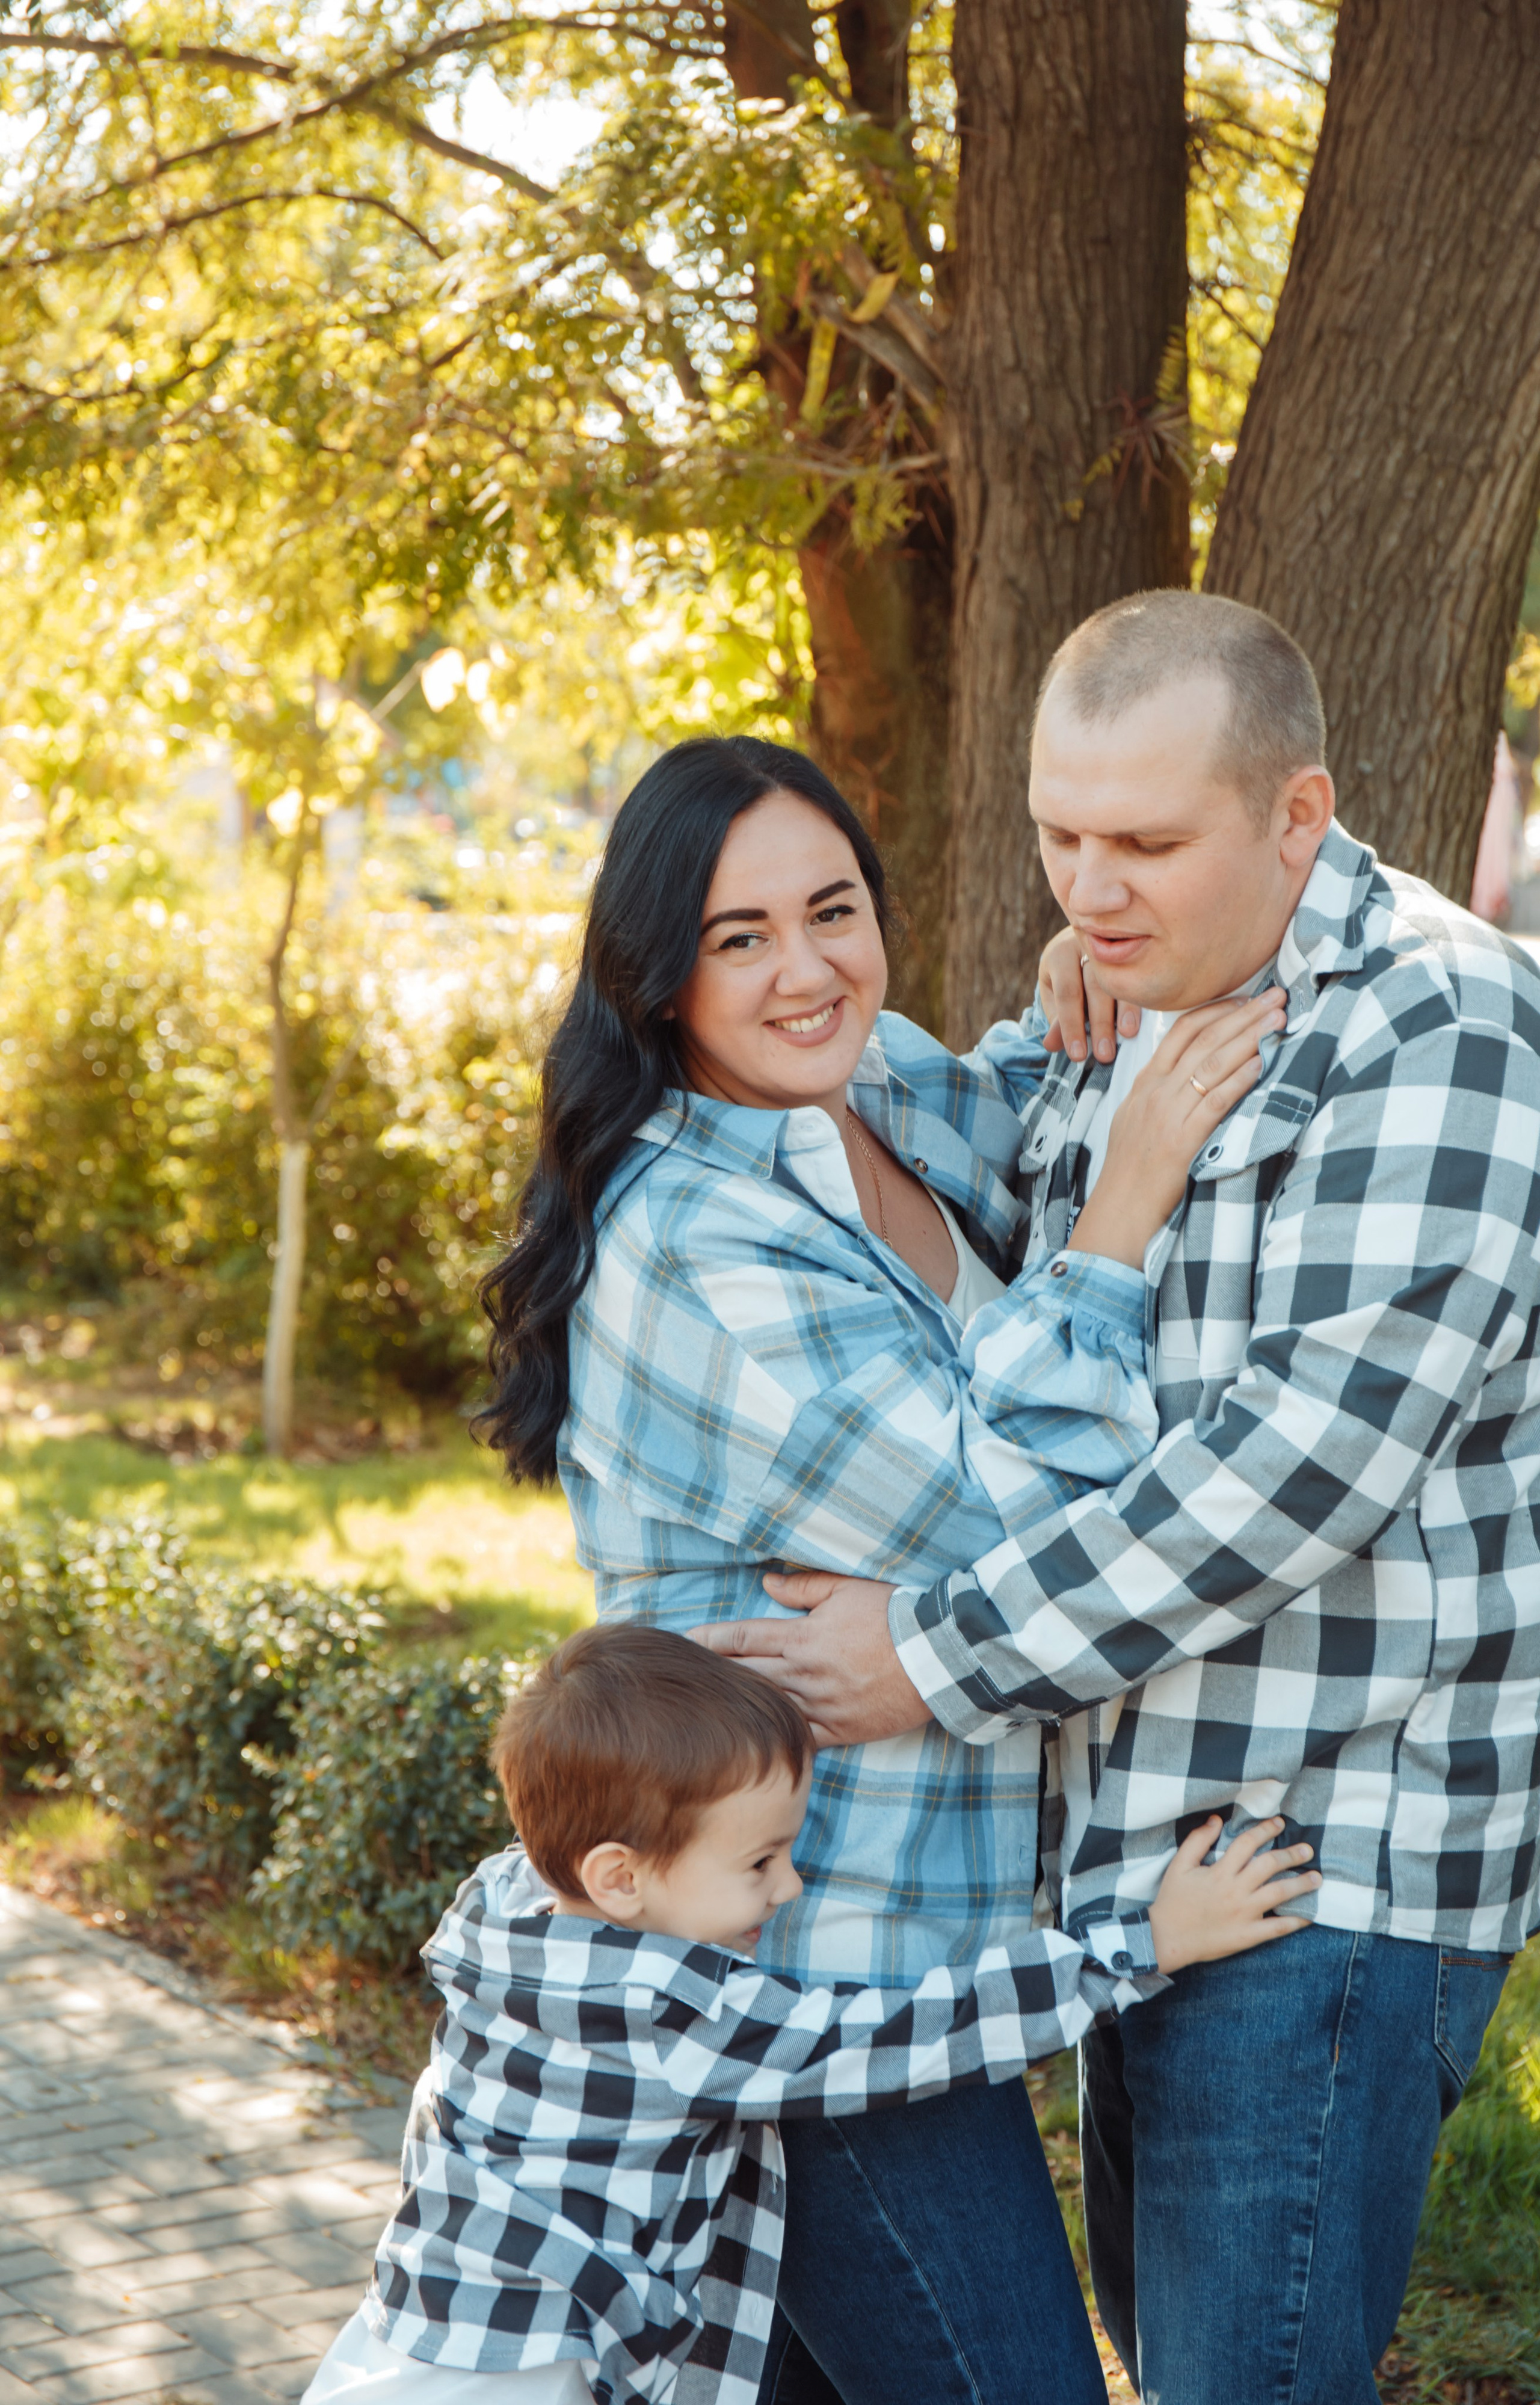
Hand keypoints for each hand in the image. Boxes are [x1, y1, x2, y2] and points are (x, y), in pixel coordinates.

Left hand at [690, 1572, 926, 1747]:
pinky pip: (801, 1737)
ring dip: (740, 1706)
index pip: (744, 1637)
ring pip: (769, 1707)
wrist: (936, 1655)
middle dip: (715, 1674)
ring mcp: (822, 1704)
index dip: (711, 1639)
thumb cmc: (892, 1616)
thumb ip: (803, 1588)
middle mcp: (805, 1673)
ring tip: (711, 1708)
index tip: (686, 1642)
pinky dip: (778, 1736)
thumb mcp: (846, 1590)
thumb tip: (767, 1584)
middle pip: (748, 1674)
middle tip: (685, 1676)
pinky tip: (756, 1739)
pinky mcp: (842, 1729)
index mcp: (803, 1637)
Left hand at [1038, 927, 1140, 1062]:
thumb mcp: (1054, 992)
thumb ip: (1056, 1018)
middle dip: (1100, 1022)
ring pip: (1120, 977)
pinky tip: (1146, 1016)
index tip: (1078, 1054)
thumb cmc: (1069, 972)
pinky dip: (1141, 998)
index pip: (1067, 993)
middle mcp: (1087, 945)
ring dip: (1126, 1009)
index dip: (1071, 1025)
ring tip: (1129, 1034)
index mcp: (1061, 954)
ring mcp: (1114, 946)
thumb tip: (1052, 1045)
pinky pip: (1140, 972)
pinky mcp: (1134, 950)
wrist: (1087, 936)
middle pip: (1095, 986)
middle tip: (1105, 1054)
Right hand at [1068, 990, 1285, 1268]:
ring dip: (1249, 1037)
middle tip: (1276, 996)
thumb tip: (1189, 1073)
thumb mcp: (1135, 1120)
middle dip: (1243, 1014)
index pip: (1182, 1031)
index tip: (1246, 999)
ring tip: (1278, 1018)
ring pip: (1212, 1063)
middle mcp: (1155, 1092)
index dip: (1217, 1010)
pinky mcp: (1181, 1141)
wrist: (1118, 1212)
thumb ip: (1159, 1093)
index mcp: (1144, 1084)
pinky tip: (1261, 1063)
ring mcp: (1167, 1115)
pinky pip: (1215, 1102)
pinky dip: (1239, 1080)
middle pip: (1203, 1039)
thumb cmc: (1130, 1172)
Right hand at [1148, 1815, 1319, 1973]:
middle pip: (1269, 1866)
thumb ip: (1197, 1840)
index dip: (1265, 1830)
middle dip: (1291, 1855)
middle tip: (1307, 1849)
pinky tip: (1309, 1915)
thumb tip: (1216, 1820)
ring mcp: (1244, 1914)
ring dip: (1300, 1884)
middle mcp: (1235, 1890)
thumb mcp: (1179, 1864)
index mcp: (1220, 1871)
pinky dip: (1295, 1921)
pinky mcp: (1248, 1935)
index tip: (1280, 1823)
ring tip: (1317, 1878)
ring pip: (1278, 1894)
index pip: (1248, 1843)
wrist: (1168, 1938)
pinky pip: (1277, 1928)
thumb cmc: (1172, 1900)